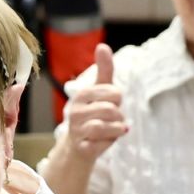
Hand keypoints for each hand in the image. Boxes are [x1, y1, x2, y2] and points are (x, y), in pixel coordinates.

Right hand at [62, 43, 129, 161]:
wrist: (79, 146)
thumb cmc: (93, 115)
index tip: (110, 104)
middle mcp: (75, 111)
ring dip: (116, 130)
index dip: (118, 101)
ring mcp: (77, 130)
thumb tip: (102, 46)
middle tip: (112, 120)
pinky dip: (109, 143)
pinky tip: (104, 141)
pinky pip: (103, 144)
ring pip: (107, 126)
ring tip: (111, 130)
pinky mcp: (81, 147)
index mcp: (81, 95)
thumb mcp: (100, 91)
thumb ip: (104, 69)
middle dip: (119, 117)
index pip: (115, 93)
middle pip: (112, 110)